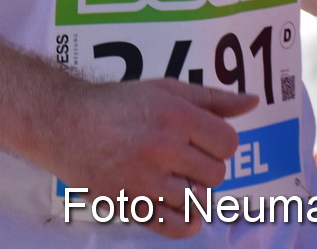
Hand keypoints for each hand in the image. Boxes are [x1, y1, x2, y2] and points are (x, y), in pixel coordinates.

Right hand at [46, 78, 256, 236]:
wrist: (62, 122)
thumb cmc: (117, 103)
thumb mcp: (164, 90)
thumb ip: (211, 98)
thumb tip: (253, 102)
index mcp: (174, 115)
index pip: (228, 143)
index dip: (218, 143)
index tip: (199, 140)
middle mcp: (161, 147)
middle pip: (216, 174)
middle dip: (204, 168)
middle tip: (180, 158)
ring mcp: (144, 178)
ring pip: (199, 201)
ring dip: (190, 192)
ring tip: (171, 178)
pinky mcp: (129, 203)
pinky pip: (176, 227)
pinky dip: (184, 222)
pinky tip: (176, 206)